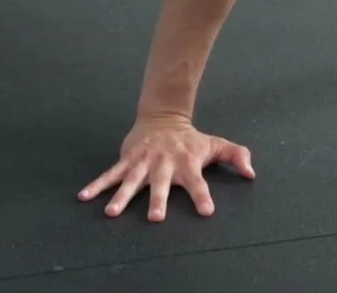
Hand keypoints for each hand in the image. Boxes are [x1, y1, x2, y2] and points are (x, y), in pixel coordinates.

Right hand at [78, 114, 255, 220]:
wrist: (162, 117)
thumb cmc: (190, 139)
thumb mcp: (215, 144)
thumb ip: (236, 155)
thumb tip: (251, 172)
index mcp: (187, 163)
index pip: (198, 182)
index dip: (202, 195)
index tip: (206, 211)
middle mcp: (164, 164)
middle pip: (161, 184)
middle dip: (158, 200)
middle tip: (155, 218)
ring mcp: (143, 162)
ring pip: (132, 181)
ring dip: (121, 197)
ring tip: (111, 213)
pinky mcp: (127, 160)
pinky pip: (110, 173)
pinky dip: (97, 184)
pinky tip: (84, 196)